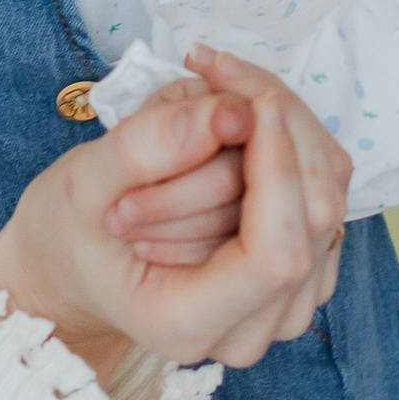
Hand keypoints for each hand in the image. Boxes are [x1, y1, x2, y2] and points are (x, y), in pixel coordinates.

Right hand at [0, 48, 348, 378]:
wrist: (74, 266)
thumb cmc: (70, 233)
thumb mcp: (78, 185)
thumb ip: (142, 150)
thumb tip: (229, 113)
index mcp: (189, 323)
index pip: (276, 255)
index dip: (277, 170)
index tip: (246, 102)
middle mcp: (249, 331)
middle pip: (314, 218)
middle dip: (281, 127)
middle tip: (219, 68)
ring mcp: (283, 309)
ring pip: (328, 200)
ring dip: (288, 126)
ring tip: (223, 82)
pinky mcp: (301, 276)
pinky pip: (323, 195)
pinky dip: (292, 142)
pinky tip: (244, 115)